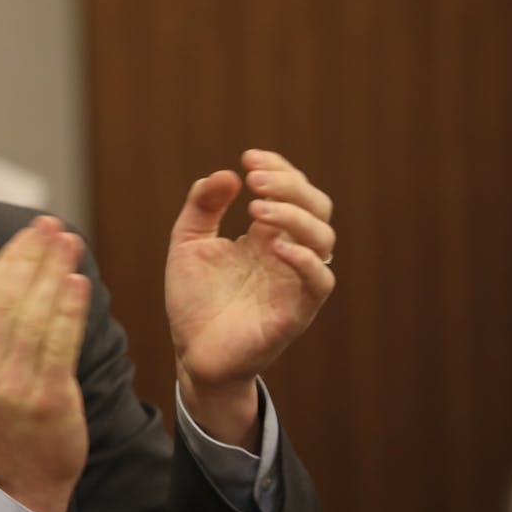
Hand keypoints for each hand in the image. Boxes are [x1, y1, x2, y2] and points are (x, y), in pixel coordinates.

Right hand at [0, 217, 91, 511]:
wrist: (25, 477)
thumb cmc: (8, 418)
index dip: (10, 256)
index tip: (33, 229)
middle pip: (7, 297)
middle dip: (33, 255)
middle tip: (55, 225)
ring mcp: (10, 386)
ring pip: (33, 315)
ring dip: (53, 273)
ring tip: (71, 245)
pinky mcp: (45, 399)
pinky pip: (58, 344)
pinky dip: (68, 310)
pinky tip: (78, 283)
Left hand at [166, 150, 335, 447]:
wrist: (191, 354)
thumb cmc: (194, 300)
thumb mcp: (187, 244)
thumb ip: (202, 207)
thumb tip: (225, 173)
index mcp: (267, 236)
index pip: (292, 191)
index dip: (279, 168)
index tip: (248, 157)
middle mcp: (287, 255)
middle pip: (316, 206)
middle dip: (290, 185)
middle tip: (255, 179)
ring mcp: (294, 282)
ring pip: (324, 238)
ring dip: (294, 215)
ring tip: (256, 208)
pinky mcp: (295, 313)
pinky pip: (319, 282)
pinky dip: (305, 259)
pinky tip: (274, 246)